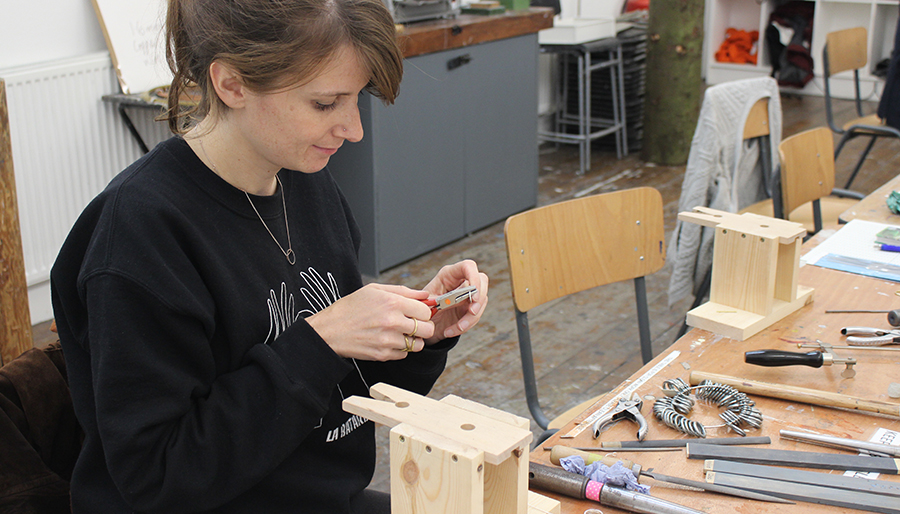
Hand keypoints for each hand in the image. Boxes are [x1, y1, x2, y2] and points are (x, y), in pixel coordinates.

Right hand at [307, 284, 434, 360]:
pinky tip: (388, 340)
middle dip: (423, 327)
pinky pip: (404, 354)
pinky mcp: (383, 354)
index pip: (426, 311)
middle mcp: (392, 322)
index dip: (424, 312)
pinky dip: (400, 348)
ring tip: (400, 333)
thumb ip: (403, 291)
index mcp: (392, 303)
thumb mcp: (375, 290)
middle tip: (414, 324)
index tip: (418, 313)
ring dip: (413, 339)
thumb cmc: (350, 308)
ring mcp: (388, 340)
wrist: (329, 330)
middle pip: (427, 329)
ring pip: (418, 344)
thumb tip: (424, 294)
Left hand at [422, 259, 488, 343]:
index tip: (473, 295)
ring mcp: (467, 295)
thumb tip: (461, 299)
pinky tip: (450, 331)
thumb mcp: (428, 304)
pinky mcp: (469, 309)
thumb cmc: (421, 310)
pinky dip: (465, 326)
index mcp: (449, 275)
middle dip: (479, 298)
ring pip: (481, 301)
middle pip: (481, 281)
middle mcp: (461, 282)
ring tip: (457, 327)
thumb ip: (444, 300)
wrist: (421, 326)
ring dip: (471, 317)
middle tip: (472, 311)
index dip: (474, 277)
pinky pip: (475, 316)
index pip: (467, 266)